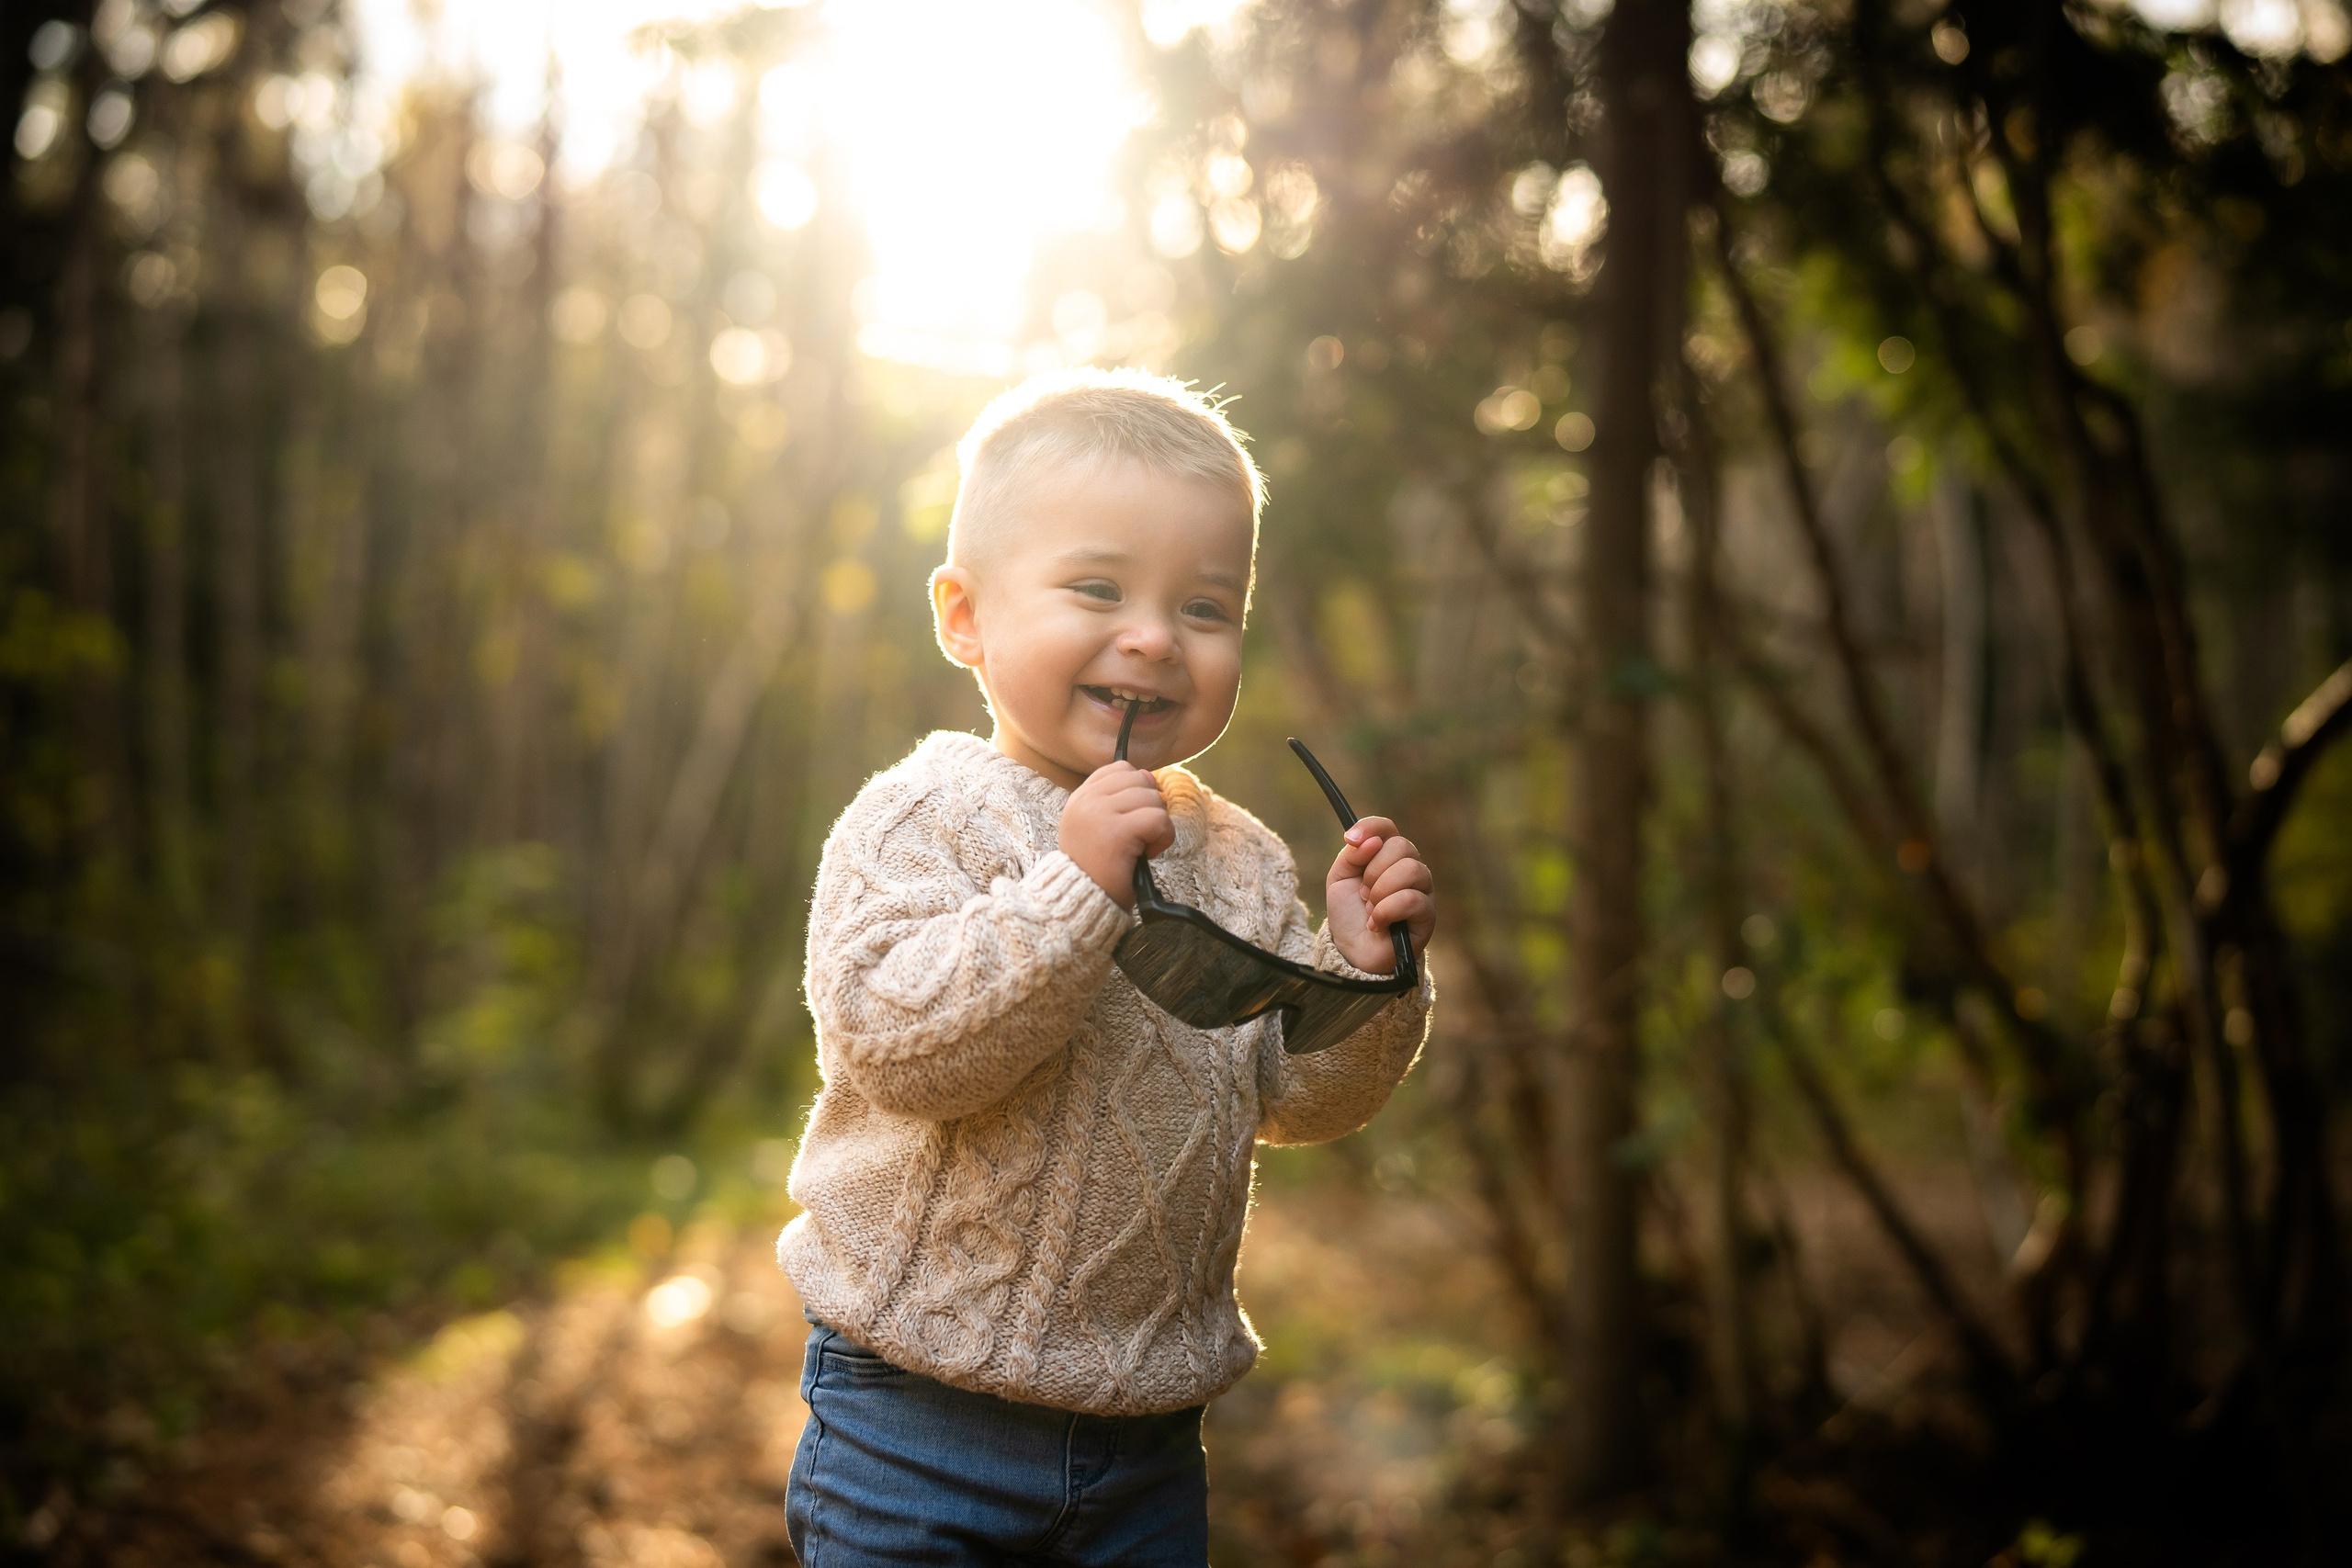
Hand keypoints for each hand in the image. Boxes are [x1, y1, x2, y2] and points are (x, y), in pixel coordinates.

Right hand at [1059, 762, 1172, 909]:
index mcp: (1080, 799)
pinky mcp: (1116, 832)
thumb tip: (1150, 777)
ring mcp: (1099, 814)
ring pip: (1153, 799)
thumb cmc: (1097, 872)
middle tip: (1138, 836)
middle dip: (1150, 807)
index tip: (1131, 819)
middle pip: (1140, 780)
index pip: (1119, 769)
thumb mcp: (1099, 828)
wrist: (1082, 905)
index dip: (1136, 790)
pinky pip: (1159, 820)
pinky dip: (1163, 838)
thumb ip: (1119, 801)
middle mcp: (1086, 802)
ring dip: (1157, 825)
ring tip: (1140, 847)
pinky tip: (1147, 854)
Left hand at [1325, 815, 1435, 972]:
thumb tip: (1370, 842)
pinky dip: (1386, 911)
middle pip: (1401, 845)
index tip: (1349, 840)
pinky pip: (1412, 899)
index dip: (1370, 828)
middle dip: (1373, 870)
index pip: (1387, 827)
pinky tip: (1376, 923)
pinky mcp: (1428, 914)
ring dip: (1381, 891)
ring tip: (1369, 908)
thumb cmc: (1349, 915)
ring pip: (1411, 870)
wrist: (1353, 952)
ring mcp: (1422, 890)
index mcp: (1387, 856)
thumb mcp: (1340, 879)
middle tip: (1362, 893)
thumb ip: (1350, 855)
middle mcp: (1410, 868)